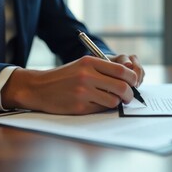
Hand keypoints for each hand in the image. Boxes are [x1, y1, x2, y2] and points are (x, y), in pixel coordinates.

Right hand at [1, 56, 140, 114]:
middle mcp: (87, 76)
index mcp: (89, 62)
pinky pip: (101, 109)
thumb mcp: (83, 65)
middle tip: (128, 97)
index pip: (121, 70)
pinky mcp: (79, 106)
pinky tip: (96, 103)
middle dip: (129, 94)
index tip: (133, 83)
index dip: (132, 78)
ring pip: (113, 100)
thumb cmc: (65, 77)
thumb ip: (104, 69)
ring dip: (116, 102)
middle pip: (121, 87)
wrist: (39, 88)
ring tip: (110, 100)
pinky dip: (104, 107)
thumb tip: (129, 77)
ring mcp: (83, 92)